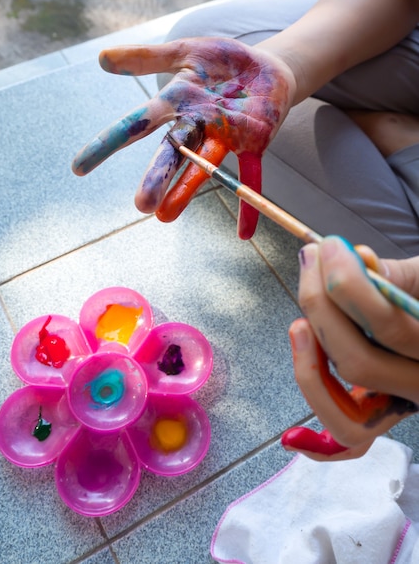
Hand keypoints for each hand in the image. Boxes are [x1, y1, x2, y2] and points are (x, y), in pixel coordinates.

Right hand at [72, 37, 294, 238]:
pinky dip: (249, 204)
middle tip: (141, 204)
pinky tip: (244, 235)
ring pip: (203, 165)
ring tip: (166, 216)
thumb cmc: (221, 63)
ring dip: (186, 189)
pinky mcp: (254, 142)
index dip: (107, 143)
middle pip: (171, 153)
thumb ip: (146, 58)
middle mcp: (196, 126)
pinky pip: (251, 174)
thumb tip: (102, 58)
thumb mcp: (185, 53)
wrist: (264, 68)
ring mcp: (224, 137)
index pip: (136, 124)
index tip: (78, 168)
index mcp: (176, 104)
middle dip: (155, 177)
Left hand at [283, 236, 418, 460]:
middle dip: (321, 309)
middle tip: (310, 261)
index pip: (387, 325)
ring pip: (348, 418)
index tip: (329, 248)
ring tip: (298, 324)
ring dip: (310, 371)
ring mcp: (401, 410)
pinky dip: (321, 445)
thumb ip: (397, 275)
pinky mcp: (382, 418)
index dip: (348, 284)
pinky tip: (292, 438)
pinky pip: (352, 444)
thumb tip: (356, 259)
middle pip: (358, 364)